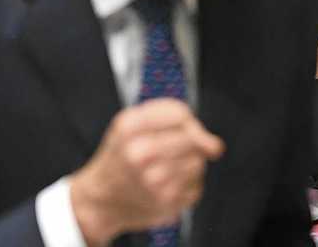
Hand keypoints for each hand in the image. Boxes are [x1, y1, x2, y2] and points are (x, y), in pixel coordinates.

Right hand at [70, 99, 224, 245]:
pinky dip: (186, 185)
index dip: (185, 120)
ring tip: (164, 168)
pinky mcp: (166, 203)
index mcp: (129, 128)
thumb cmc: (122, 155)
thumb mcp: (131, 124)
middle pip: (193, 138)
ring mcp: (153, 181)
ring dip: (188, 163)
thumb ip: (175, 119)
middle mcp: (139, 154)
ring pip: (198, 162)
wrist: (100, 199)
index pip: (180, 114)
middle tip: (170, 151)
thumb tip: (216, 147)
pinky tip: (166, 186)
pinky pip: (196, 186)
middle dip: (188, 142)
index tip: (178, 128)